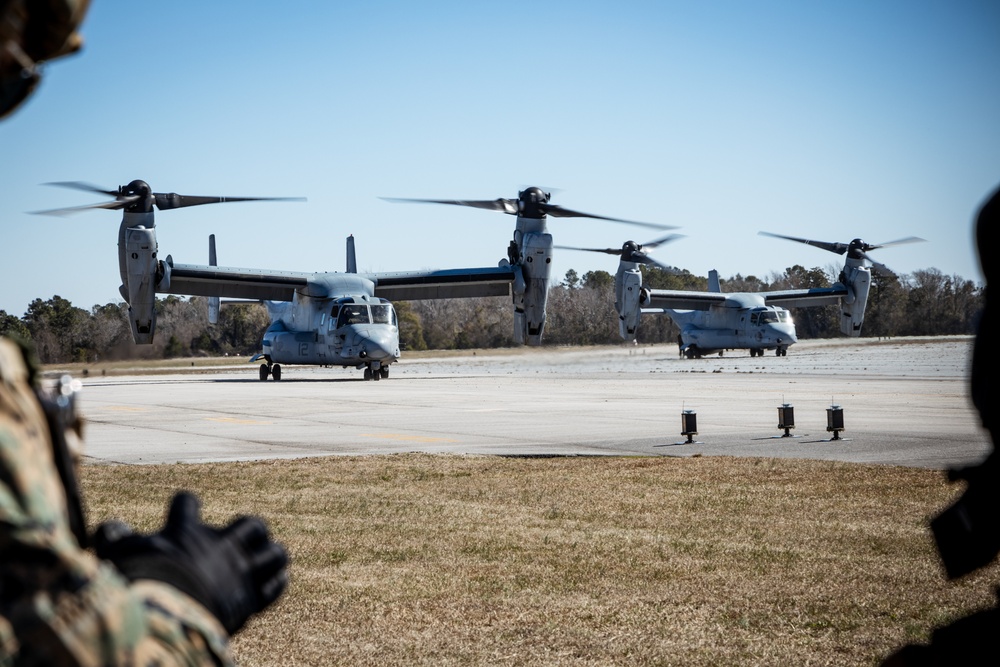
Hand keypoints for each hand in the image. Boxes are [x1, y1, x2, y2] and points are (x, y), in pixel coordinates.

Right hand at [94, 491, 287, 633]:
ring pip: (275, 553)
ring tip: (266, 559)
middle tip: (240, 539)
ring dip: (271, 555)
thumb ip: (115, 539)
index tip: (185, 507)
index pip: (188, 504)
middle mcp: (220, 546)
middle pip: (251, 524)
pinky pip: (275, 586)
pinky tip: (272, 582)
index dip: (186, 505)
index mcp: (186, 532)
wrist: (166, 617)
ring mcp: (240, 571)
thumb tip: (111, 526)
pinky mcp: (251, 599)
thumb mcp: (120, 557)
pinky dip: (276, 583)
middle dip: (250, 530)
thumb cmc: (138, 585)